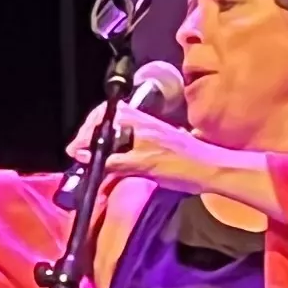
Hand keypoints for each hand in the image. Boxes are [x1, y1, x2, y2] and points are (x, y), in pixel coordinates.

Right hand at [69, 99, 209, 185]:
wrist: (210, 170)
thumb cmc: (183, 167)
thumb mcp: (145, 167)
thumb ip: (116, 162)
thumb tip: (89, 157)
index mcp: (139, 124)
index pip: (103, 117)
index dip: (86, 132)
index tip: (77, 150)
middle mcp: (143, 123)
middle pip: (107, 121)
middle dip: (90, 135)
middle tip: (79, 153)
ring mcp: (149, 131)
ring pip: (117, 130)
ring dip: (102, 142)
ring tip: (92, 157)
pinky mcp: (155, 141)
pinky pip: (128, 139)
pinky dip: (115, 148)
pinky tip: (113, 161)